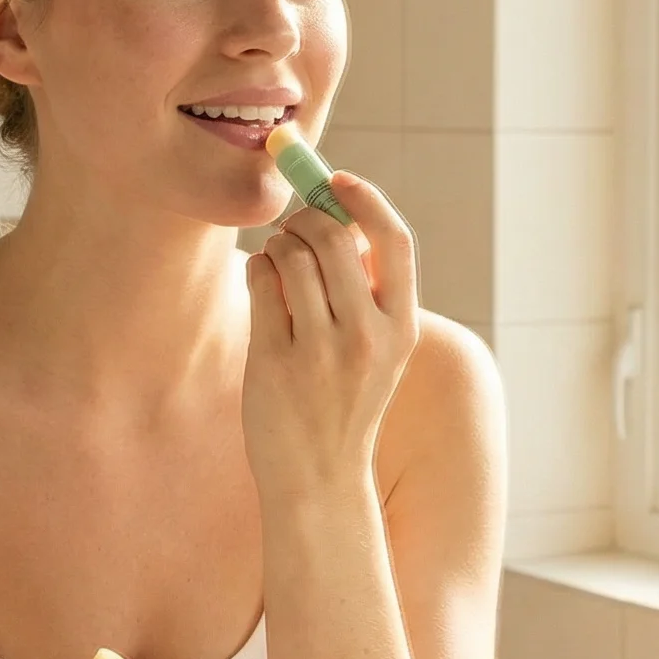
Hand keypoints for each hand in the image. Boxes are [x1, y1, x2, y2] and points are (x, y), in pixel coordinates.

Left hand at [243, 170, 419, 501]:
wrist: (320, 479)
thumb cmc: (344, 403)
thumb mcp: (379, 350)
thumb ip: (368, 290)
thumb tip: (339, 214)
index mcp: (401, 328)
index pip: (394, 240)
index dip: (365, 198)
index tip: (337, 179)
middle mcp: (367, 336)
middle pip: (333, 237)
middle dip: (305, 220)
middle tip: (295, 231)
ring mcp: (321, 351)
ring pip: (290, 255)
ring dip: (277, 247)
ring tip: (277, 266)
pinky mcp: (276, 361)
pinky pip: (260, 283)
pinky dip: (257, 271)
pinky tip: (262, 287)